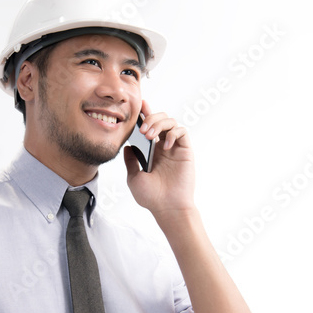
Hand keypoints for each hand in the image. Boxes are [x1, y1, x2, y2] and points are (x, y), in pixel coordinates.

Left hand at [124, 99, 195, 218]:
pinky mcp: (185, 151)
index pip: (148, 126)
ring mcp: (175, 147)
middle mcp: (163, 146)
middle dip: (150, 118)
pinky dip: (173, 133)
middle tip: (142, 130)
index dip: (145, 113)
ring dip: (159, 124)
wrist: (167, 207)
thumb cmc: (151, 196)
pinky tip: (166, 145)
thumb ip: (130, 160)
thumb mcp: (133, 177)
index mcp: (151, 150)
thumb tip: (127, 146)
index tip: (139, 105)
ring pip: (171, 121)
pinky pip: (182, 131)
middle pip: (160, 118)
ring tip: (150, 137)